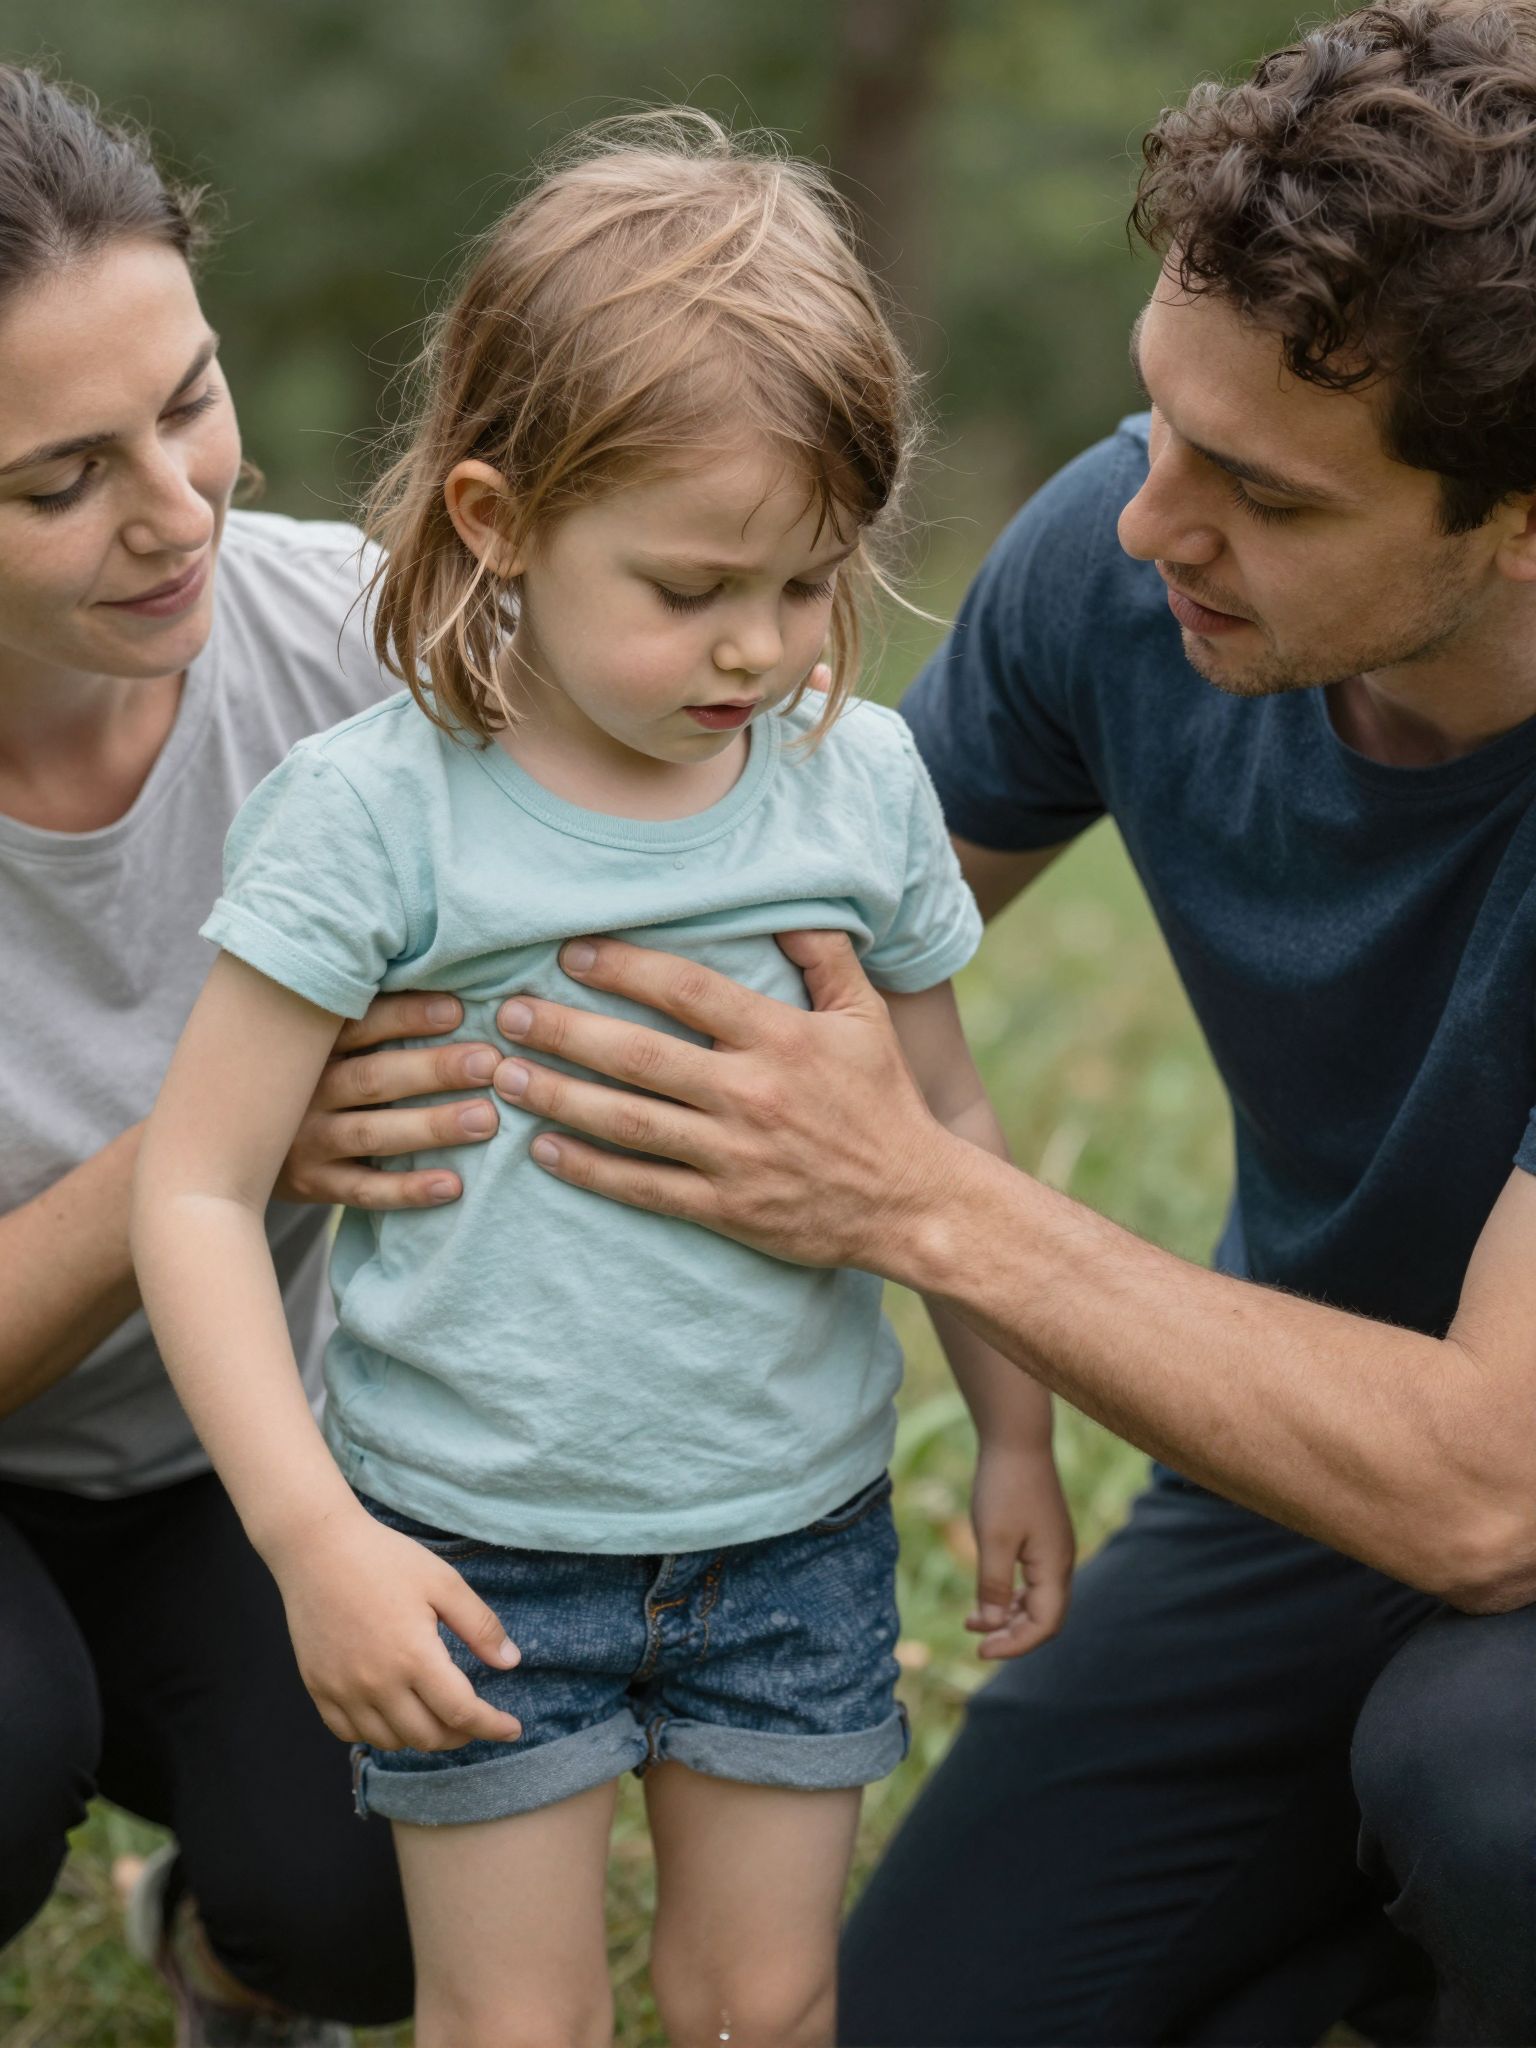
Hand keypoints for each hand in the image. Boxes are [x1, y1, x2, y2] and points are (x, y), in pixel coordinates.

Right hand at [274, 1507, 522, 1751]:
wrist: (317, 1548)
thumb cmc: (385, 1559)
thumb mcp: (444, 1582)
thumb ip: (480, 1626)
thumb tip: (511, 1663)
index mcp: (413, 1656)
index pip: (462, 1714)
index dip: (492, 1727)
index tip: (512, 1729)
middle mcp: (376, 1683)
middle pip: (427, 1736)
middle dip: (460, 1735)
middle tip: (476, 1719)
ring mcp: (343, 1690)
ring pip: (390, 1741)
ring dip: (420, 1736)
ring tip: (436, 1714)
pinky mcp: (318, 1688)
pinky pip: (350, 1733)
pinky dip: (377, 1733)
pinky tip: (393, 1714)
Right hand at [275, 993, 499, 1210]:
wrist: (228, 1142)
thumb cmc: (306, 1076)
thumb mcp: (319, 1042)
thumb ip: (366, 1019)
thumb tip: (453, 992)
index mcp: (311, 1046)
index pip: (359, 1024)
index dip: (407, 1016)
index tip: (458, 1011)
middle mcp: (304, 1091)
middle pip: (373, 1079)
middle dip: (433, 1070)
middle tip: (489, 1063)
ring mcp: (305, 1141)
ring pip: (371, 1134)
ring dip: (430, 1127)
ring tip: (485, 1119)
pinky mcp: (313, 1185)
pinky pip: (363, 1191)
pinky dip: (407, 1190)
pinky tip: (452, 1185)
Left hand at [491, 932, 970, 1273]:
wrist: (913, 1203)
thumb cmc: (884, 1104)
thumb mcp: (866, 1018)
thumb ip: (824, 956)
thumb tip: (785, 905)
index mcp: (781, 1038)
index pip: (687, 990)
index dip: (624, 966)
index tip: (571, 951)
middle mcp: (750, 1093)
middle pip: (639, 1055)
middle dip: (566, 1031)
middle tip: (509, 1013)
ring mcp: (734, 1155)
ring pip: (628, 1122)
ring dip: (559, 1098)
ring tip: (506, 1075)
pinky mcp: (726, 1209)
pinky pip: (643, 1188)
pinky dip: (590, 1169)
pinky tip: (545, 1150)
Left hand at [965, 1441, 1075, 1658]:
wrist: (1015, 1440)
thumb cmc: (1004, 1487)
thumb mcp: (993, 1540)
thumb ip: (993, 1586)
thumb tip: (991, 1626)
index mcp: (1055, 1566)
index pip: (1045, 1625)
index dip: (1016, 1645)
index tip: (981, 1651)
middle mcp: (1061, 1562)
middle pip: (1045, 1617)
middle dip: (1012, 1635)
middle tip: (977, 1644)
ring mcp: (1053, 1549)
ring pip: (1036, 1600)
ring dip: (1008, 1616)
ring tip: (972, 1623)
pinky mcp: (1042, 1538)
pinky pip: (1031, 1580)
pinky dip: (1009, 1595)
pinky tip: (984, 1597)